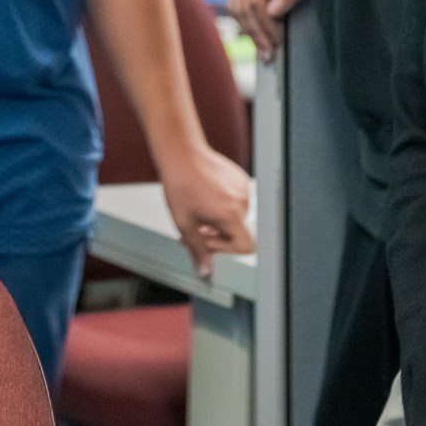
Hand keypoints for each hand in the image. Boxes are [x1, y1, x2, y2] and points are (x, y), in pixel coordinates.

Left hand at [157, 143, 253, 277]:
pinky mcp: (241, 179)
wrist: (181, 152)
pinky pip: (236, 202)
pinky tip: (205, 196)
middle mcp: (242, 202)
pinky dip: (222, 205)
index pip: (245, 247)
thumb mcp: (184, 223)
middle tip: (194, 228)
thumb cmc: (180, 183)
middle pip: (238, 232)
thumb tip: (205, 273)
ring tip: (197, 210)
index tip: (206, 242)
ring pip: (235, 218)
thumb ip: (197, 250)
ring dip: (218, 220)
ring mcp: (243, 188)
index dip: (225, 250)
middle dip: (215, 235)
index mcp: (230, 214)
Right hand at [227, 0, 319, 62]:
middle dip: (257, 33)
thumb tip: (272, 13)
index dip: (265, 25)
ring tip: (265, 51)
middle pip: (243, 5)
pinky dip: (245, 23)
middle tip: (270, 55)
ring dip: (249, 31)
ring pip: (235, 8)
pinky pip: (235, 5)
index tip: (278, 42)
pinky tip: (258, 37)